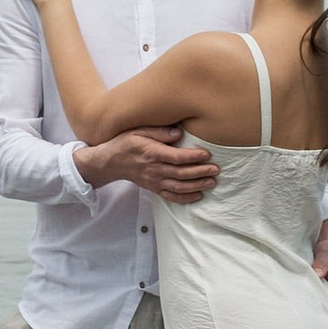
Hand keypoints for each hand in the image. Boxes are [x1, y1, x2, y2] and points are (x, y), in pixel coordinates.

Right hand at [75, 128, 221, 204]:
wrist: (111, 162)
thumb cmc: (127, 142)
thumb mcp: (139, 130)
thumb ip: (159, 131)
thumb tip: (179, 133)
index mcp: (152, 153)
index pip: (177, 157)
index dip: (193, 157)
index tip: (207, 154)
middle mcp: (154, 169)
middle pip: (181, 173)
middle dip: (201, 172)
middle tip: (216, 169)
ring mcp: (154, 181)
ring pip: (179, 187)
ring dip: (197, 186)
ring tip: (212, 182)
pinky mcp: (154, 189)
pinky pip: (171, 197)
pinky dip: (185, 198)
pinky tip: (198, 195)